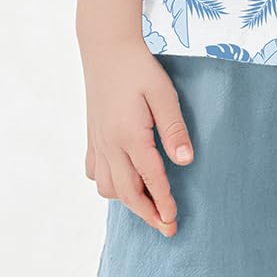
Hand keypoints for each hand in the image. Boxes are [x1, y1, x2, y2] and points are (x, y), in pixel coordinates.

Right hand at [81, 36, 193, 234]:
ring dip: (127, 201)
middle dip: (147, 214)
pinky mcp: (92, 136)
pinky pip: (94, 172)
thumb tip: (184, 160)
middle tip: (166, 228)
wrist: (106, 48)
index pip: (150, 179)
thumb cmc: (139, 68)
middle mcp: (110, 144)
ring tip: (148, 205)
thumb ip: (174, 129)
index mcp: (130, 135)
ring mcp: (98, 141)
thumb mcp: (164, 93)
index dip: (163, 203)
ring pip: (107, 187)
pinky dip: (108, 184)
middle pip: (127, 192)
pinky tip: (123, 180)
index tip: (173, 221)